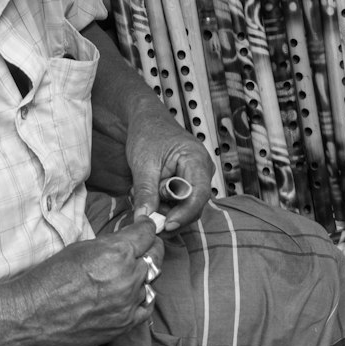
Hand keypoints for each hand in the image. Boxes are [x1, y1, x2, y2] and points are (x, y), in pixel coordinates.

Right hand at [1, 220, 164, 345]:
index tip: (144, 227)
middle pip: (156, 255)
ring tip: (128, 272)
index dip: (146, 227)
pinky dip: (141, 298)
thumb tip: (131, 239)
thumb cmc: (52, 276)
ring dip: (143, 274)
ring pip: (151, 280)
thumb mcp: (83, 247)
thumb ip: (113, 243)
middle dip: (149, 247)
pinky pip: (147, 306)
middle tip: (141, 246)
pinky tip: (130, 294)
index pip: (148, 233)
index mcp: (117, 252)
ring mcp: (129, 303)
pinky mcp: (125, 324)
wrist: (33, 314)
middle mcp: (128, 277)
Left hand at [125, 104, 213, 232]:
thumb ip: (145, 192)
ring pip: (184, 207)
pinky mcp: (185, 184)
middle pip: (193, 205)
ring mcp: (195, 178)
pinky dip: (162, 204)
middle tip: (146, 212)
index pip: (199, 194)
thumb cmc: (147, 133)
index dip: (184, 213)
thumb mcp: (143, 163)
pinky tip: (148, 194)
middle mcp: (202, 171)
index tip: (166, 225)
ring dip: (163, 208)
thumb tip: (144, 219)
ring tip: (142, 194)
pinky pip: (178, 203)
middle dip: (170, 212)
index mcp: (197, 159)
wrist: (145, 121)